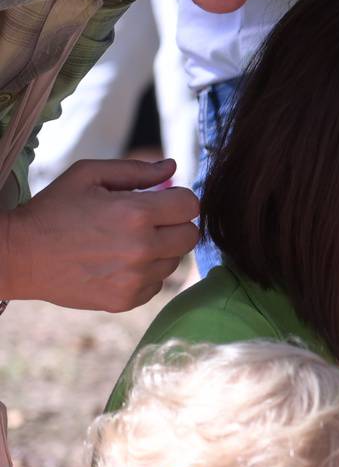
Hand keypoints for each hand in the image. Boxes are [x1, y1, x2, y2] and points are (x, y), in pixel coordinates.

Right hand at [0, 159, 196, 309]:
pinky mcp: (127, 300)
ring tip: (126, 242)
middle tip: (146, 221)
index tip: (161, 200)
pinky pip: (157, 283)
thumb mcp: (88, 175)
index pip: (191, 205)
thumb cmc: (53, 210)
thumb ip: (135, 170)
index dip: (177, 199)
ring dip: (160, 250)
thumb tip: (173, 166)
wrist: (19, 256)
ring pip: (175, 260)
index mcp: (136, 213)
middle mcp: (142, 248)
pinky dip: (146, 273)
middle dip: (174, 224)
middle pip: (191, 235)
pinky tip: (118, 263)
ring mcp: (136, 279)